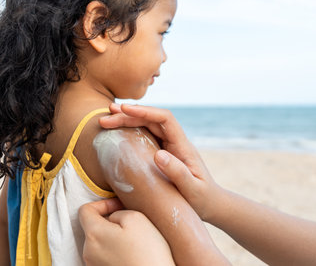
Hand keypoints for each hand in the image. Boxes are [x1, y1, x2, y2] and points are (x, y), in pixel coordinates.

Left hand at [78, 198, 173, 265]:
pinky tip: (131, 252)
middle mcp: (89, 251)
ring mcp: (94, 264)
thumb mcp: (136, 217)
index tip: (118, 206)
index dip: (103, 203)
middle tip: (130, 223)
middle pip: (93, 226)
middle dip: (110, 221)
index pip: (85, 210)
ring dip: (114, 236)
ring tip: (133, 240)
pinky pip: (106, 255)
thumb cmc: (148, 253)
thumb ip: (118, 211)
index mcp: (94, 233)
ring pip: (100, 241)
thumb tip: (113, 217)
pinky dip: (116, 250)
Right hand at [100, 104, 220, 220]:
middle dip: (128, 116)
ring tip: (106, 119)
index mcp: (183, 146)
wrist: (210, 205)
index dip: (145, 111)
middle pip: (151, 120)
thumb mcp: (192, 189)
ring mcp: (169, 147)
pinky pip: (145, 137)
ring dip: (127, 121)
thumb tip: (158, 154)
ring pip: (146, 126)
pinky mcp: (163, 154)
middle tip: (104, 118)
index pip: (164, 119)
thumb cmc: (202, 199)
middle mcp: (175, 142)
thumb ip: (178, 172)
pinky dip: (130, 132)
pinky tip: (117, 133)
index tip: (125, 110)